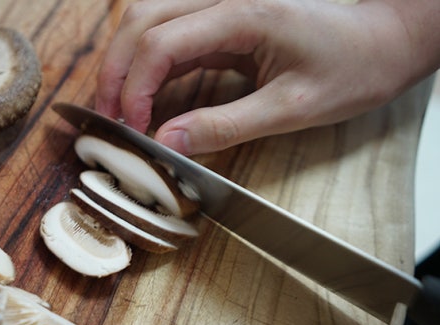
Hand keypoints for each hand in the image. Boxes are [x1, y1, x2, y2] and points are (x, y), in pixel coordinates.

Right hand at [95, 0, 439, 154]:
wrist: (382, 43)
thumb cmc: (351, 69)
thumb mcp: (291, 109)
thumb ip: (225, 127)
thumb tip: (168, 144)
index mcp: (244, 13)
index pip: (163, 41)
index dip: (137, 87)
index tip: (133, 129)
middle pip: (142, 18)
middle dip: (116, 70)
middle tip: (108, 118)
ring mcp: (221, 5)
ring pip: (147, 18)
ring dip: (124, 62)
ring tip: (118, 108)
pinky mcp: (222, 21)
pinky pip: (169, 34)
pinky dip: (147, 65)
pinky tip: (143, 97)